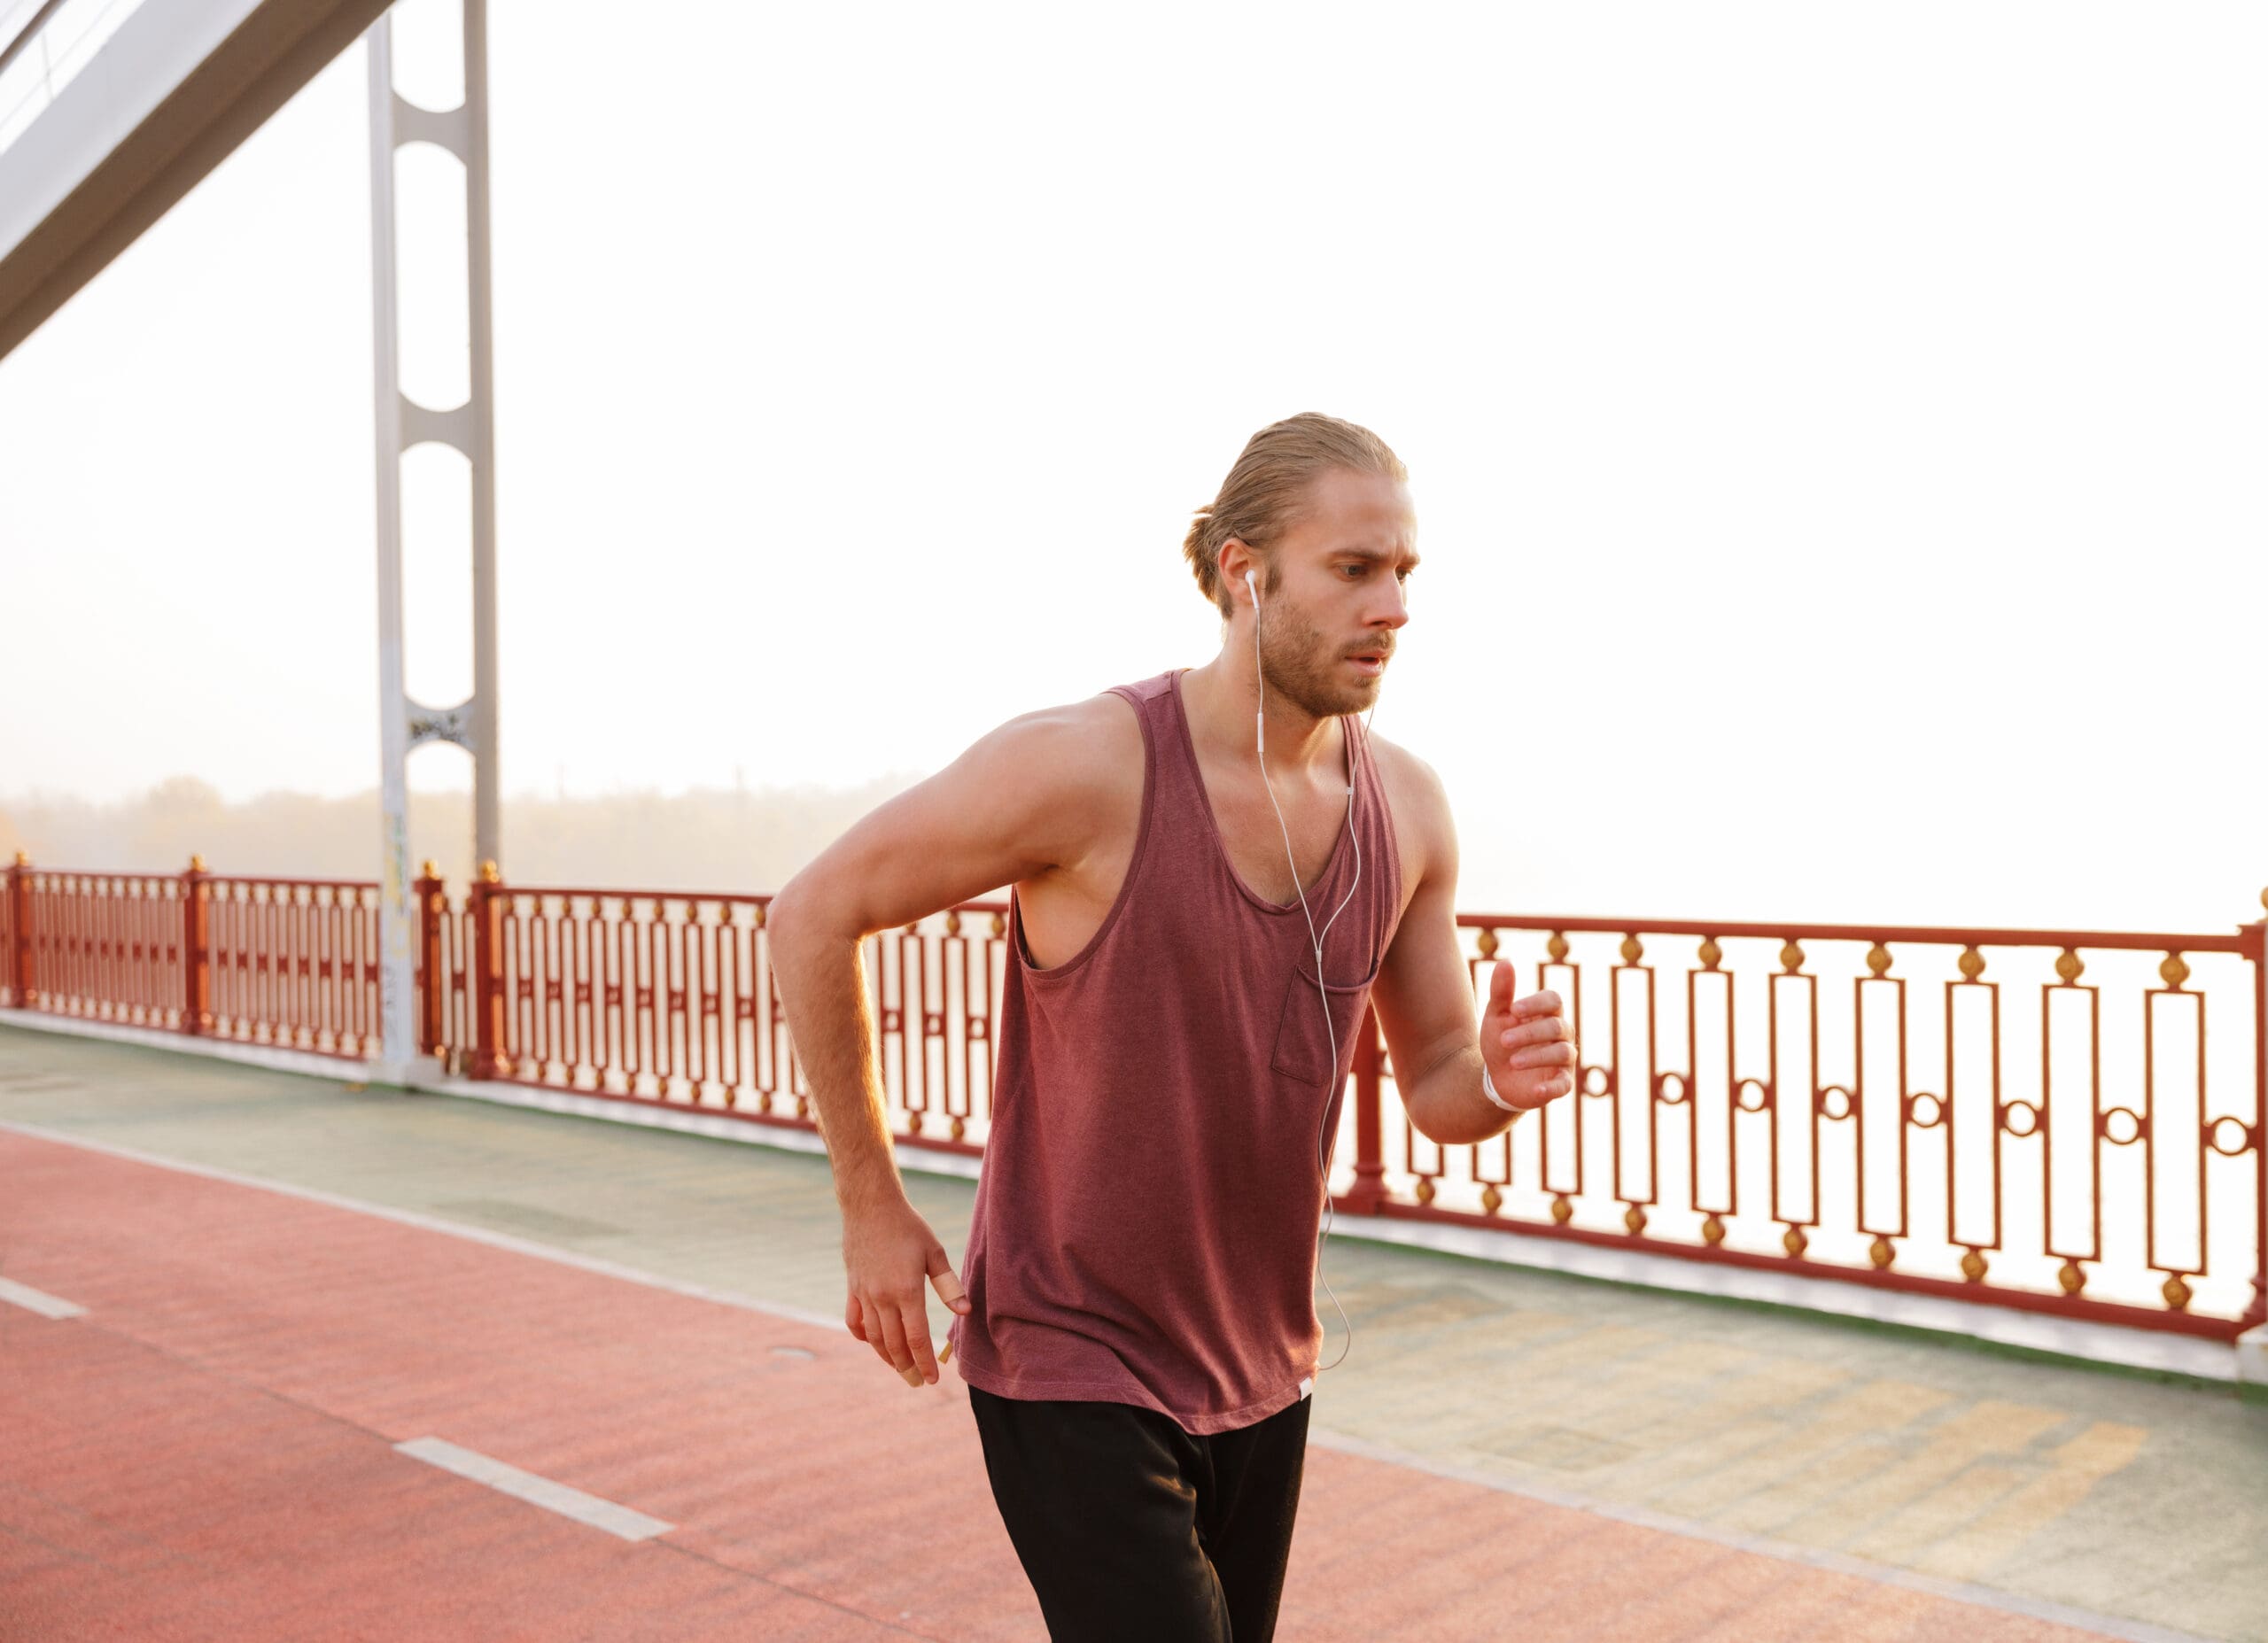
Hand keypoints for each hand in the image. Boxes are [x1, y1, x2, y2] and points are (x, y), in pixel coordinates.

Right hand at [841, 1193, 969, 1387]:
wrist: (870, 1206)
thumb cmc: (908, 1227)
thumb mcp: (934, 1252)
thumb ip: (948, 1285)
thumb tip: (964, 1312)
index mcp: (906, 1290)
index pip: (917, 1338)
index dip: (925, 1362)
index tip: (933, 1380)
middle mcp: (883, 1297)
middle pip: (894, 1344)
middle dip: (907, 1368)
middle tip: (918, 1382)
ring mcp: (864, 1294)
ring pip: (873, 1337)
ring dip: (887, 1357)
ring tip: (900, 1369)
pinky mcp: (852, 1287)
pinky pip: (854, 1321)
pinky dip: (863, 1336)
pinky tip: (873, 1343)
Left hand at [1481, 963, 1574, 1112]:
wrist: (1497, 1076)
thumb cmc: (1502, 1039)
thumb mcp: (1497, 1015)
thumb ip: (1502, 991)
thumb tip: (1505, 961)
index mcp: (1548, 1013)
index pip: (1554, 1000)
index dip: (1536, 1003)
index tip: (1514, 1009)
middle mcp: (1562, 1034)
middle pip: (1556, 1027)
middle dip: (1529, 1033)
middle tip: (1503, 1040)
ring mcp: (1564, 1059)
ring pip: (1562, 1053)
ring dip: (1537, 1056)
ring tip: (1512, 1062)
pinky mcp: (1561, 1083)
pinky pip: (1565, 1085)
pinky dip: (1553, 1088)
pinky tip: (1537, 1090)